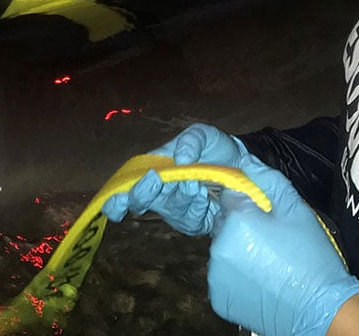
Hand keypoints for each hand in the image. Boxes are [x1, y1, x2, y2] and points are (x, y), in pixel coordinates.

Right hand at [101, 123, 246, 234]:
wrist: (242, 168)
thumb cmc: (215, 148)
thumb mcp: (205, 134)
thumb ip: (192, 140)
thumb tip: (179, 158)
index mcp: (154, 167)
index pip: (127, 184)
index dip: (116, 197)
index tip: (118, 200)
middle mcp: (159, 190)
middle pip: (140, 201)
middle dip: (148, 193)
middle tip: (161, 180)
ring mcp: (174, 209)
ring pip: (168, 210)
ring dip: (182, 197)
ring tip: (198, 184)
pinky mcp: (191, 223)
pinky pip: (189, 222)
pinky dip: (197, 209)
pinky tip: (207, 199)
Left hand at [208, 154, 358, 335]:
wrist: (320, 310)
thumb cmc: (310, 257)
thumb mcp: (295, 209)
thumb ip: (268, 180)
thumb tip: (246, 161)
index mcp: (237, 221)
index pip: (230, 196)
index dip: (249, 203)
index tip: (266, 215)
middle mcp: (219, 246)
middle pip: (224, 223)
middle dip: (242, 226)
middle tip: (270, 240)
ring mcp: (216, 275)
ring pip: (223, 249)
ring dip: (238, 250)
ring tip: (267, 261)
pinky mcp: (219, 298)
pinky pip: (223, 275)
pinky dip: (236, 276)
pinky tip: (259, 279)